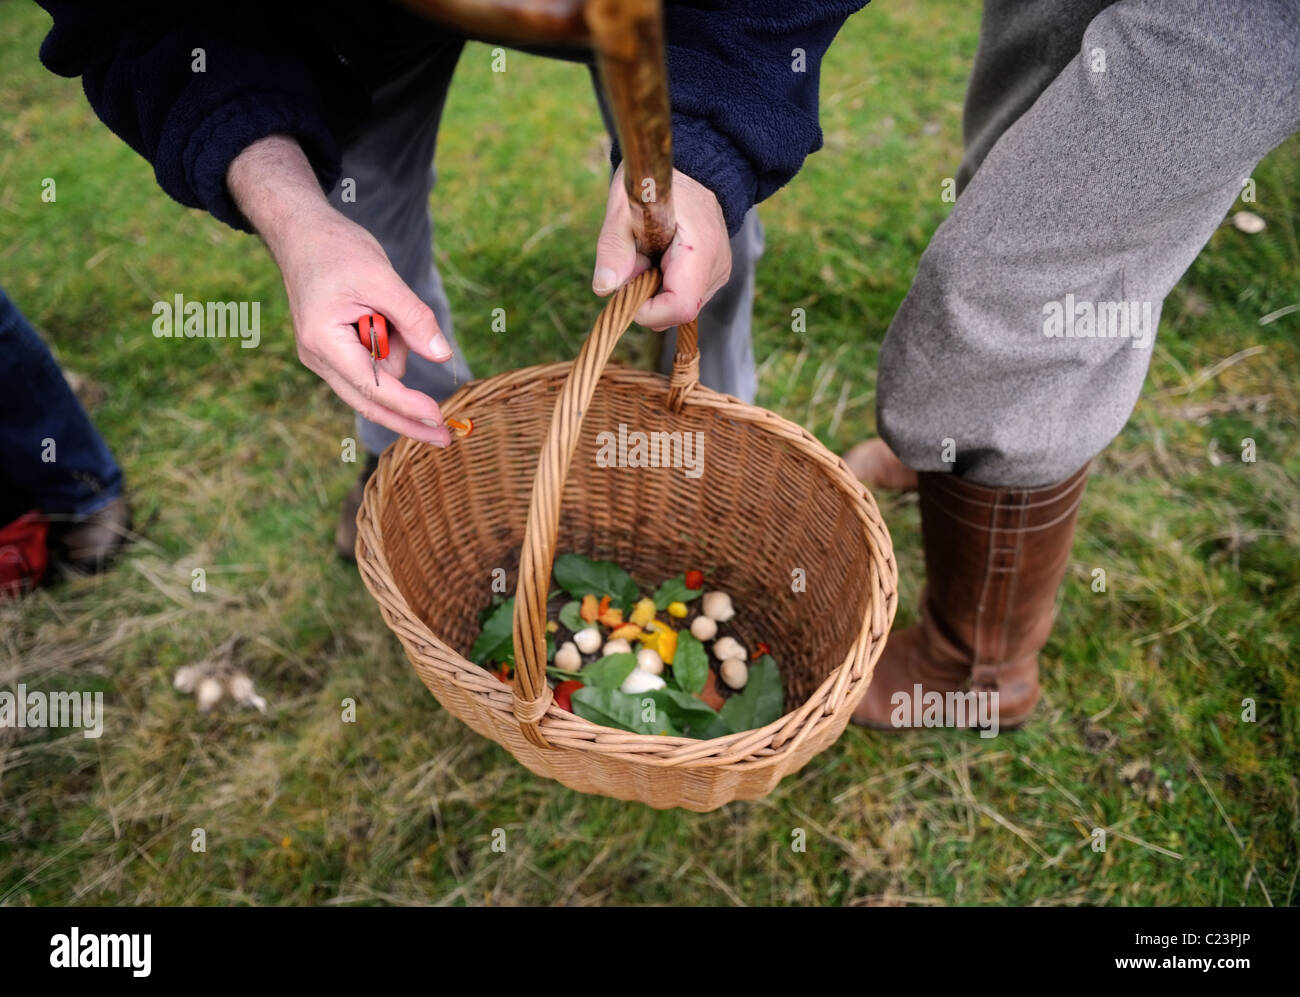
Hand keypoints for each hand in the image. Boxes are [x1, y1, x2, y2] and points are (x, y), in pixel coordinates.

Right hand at [228, 136, 453, 446]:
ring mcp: (324, 358)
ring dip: (395, 349)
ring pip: (377, 376)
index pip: (373, 387)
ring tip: (381, 302)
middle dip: (408, 419)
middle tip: (447, 438)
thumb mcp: (383, 278)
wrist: (302, 232)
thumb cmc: (337, 250)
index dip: (407, 406)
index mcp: (324, 342)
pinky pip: (372, 361)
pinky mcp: (335, 352)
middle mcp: (319, 358)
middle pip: (370, 402)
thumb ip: (413, 319)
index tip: (438, 420)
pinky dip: (388, 343)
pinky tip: (379, 311)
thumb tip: (443, 357)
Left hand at [591, 165, 730, 330]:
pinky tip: (662, 256)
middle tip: (637, 257)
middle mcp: (717, 269)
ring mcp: (718, 274)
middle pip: (676, 311)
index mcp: (701, 252)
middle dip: (646, 295)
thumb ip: (615, 248)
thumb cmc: (656, 184)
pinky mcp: (713, 276)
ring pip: (677, 306)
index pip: (679, 308)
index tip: (627, 286)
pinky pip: (682, 295)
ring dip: (654, 289)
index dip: (647, 309)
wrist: (691, 168)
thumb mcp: (625, 208)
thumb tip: (604, 288)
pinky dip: (663, 283)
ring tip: (651, 251)